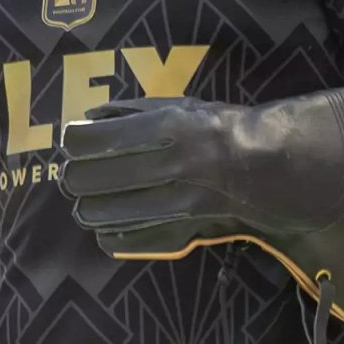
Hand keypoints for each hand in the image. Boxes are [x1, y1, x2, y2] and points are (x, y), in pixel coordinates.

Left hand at [59, 98, 256, 255]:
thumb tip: (88, 117)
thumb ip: (131, 111)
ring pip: (101, 213)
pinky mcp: (180, 229)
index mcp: (163, 127)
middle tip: (76, 175)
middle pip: (87, 179)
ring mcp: (173, 200)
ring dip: (89, 207)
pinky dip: (111, 233)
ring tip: (91, 201)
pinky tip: (109, 225)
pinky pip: (126, 238)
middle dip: (75, 177)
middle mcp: (166, 164)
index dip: (74, 143)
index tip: (73, 144)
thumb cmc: (219, 129)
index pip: (90, 140)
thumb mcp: (177, 106)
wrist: (269, 166)